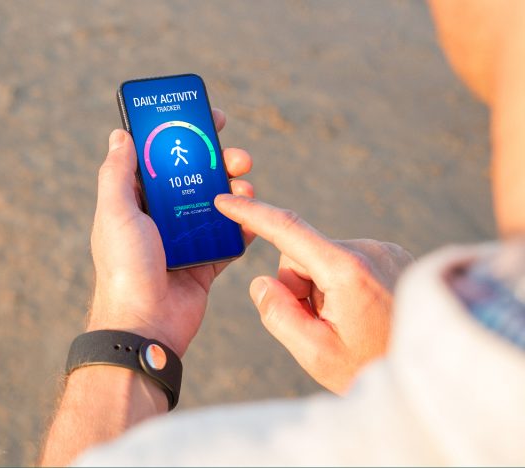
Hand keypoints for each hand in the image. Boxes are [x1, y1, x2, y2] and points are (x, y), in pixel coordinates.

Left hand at [89, 110, 253, 356]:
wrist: (145, 326)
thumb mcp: (116, 213)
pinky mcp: (205, 263)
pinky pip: (230, 239)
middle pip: (196, 178)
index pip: (161, 157)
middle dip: (219, 161)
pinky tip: (254, 220)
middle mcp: (160, 217)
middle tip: (239, 156)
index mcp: (136, 201)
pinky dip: (244, 228)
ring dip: (236, 192)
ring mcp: (184, 240)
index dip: (183, 135)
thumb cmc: (125, 268)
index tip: (207, 118)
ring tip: (247, 188)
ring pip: (217, 205)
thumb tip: (120, 134)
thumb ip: (117, 173)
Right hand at [214, 195, 413, 393]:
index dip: (251, 213)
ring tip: (344, 322)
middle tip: (318, 323)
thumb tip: (262, 282)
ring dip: (320, 286)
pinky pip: (346, 260)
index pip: (288, 229)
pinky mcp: (393, 256)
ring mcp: (385, 250)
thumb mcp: (315, 353)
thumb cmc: (371, 368)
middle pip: (302, 253)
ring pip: (323, 258)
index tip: (225, 200)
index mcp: (347, 270)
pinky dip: (340, 283)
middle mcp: (369, 249)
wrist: (430, 374)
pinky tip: (360, 312)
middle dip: (297, 284)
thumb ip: (278, 315)